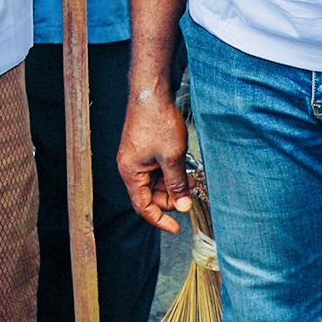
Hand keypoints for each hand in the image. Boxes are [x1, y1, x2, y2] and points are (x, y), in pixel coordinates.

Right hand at [118, 87, 193, 234]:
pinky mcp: (145, 149)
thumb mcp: (172, 157)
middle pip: (149, 195)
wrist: (151, 93)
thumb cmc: (157, 121)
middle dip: (170, 199)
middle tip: (189, 197)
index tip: (176, 228)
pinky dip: (170, 173)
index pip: (143, 206)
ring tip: (190, 182)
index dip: (160, 219)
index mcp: (131, 172)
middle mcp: (130, 167)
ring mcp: (137, 158)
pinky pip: (157, 169)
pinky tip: (184, 169)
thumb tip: (182, 205)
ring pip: (155, 182)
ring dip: (172, 185)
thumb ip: (176, 183)